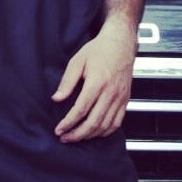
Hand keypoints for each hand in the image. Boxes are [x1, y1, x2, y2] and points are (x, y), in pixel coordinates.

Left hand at [52, 19, 136, 143]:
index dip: (68, 122)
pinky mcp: (125, 101)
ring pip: (105, 126)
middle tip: (65, 138)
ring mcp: (120, 98)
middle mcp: (110, 93)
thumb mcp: (78, 60)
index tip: (59, 129)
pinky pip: (117, 123)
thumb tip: (56, 99)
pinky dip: (105, 132)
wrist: (120, 43)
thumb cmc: (99, 50)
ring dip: (90, 136)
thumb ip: (67, 81)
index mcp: (97, 82)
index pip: (81, 109)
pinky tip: (94, 133)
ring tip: (76, 137)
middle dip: (77, 134)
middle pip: (94, 122)